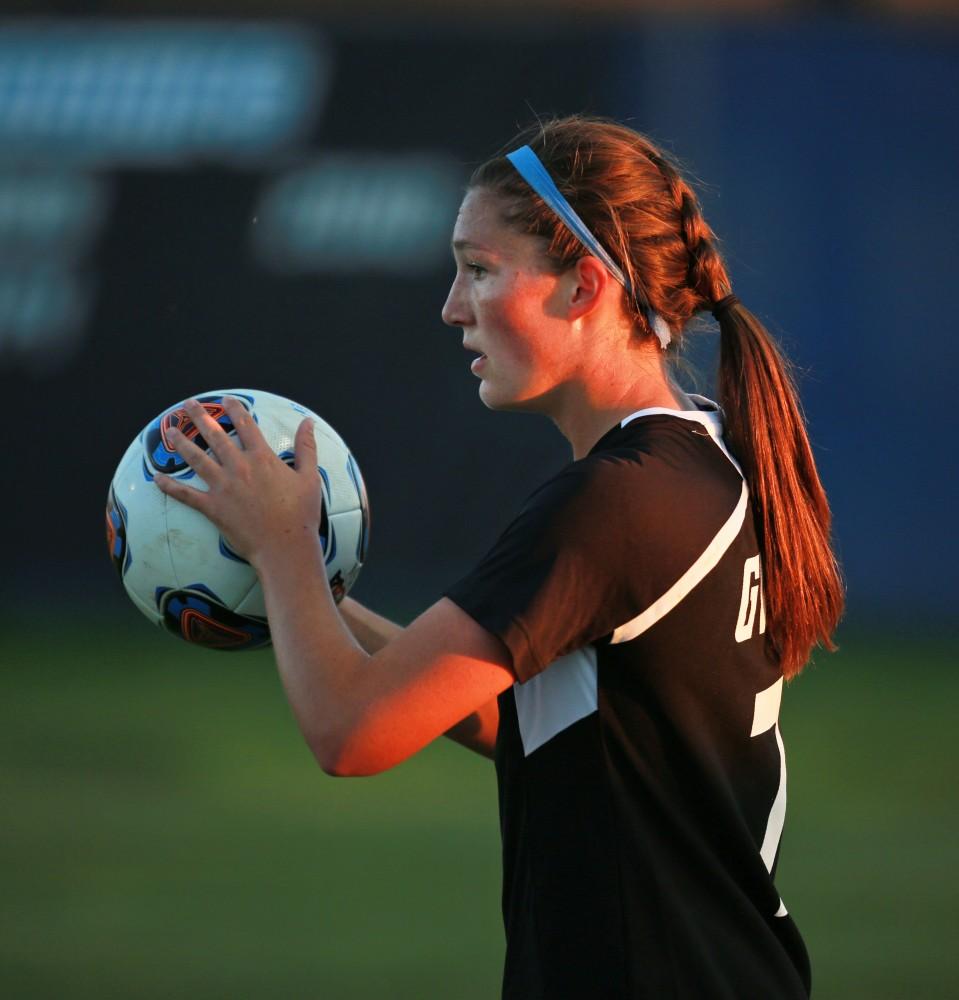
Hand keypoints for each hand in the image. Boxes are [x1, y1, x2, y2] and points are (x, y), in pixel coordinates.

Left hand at [154, 396, 323, 569]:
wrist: (285, 546)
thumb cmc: (301, 513)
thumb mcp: (310, 477)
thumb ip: (306, 447)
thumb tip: (308, 422)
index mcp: (262, 458)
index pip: (246, 425)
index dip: (236, 410)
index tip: (227, 400)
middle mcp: (239, 467)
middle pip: (215, 435)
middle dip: (200, 416)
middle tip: (189, 404)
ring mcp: (223, 487)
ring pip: (196, 459)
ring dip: (182, 443)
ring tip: (171, 431)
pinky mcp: (213, 507)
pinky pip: (186, 495)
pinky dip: (170, 487)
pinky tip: (157, 479)